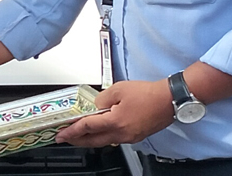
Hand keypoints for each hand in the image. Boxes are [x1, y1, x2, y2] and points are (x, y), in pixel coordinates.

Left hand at [54, 80, 174, 147]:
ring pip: (104, 141)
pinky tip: (100, 131)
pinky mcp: (136, 136)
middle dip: (77, 140)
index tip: (61, 134)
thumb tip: (95, 107)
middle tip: (66, 137)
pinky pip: (115, 139)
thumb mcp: (118, 89)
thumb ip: (102, 99)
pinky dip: (103, 136)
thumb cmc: (148, 93)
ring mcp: (130, 137)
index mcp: (115, 122)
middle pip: (94, 141)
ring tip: (79, 134)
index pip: (87, 128)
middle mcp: (122, 134)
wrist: (170, 99)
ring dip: (90, 139)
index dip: (72, 131)